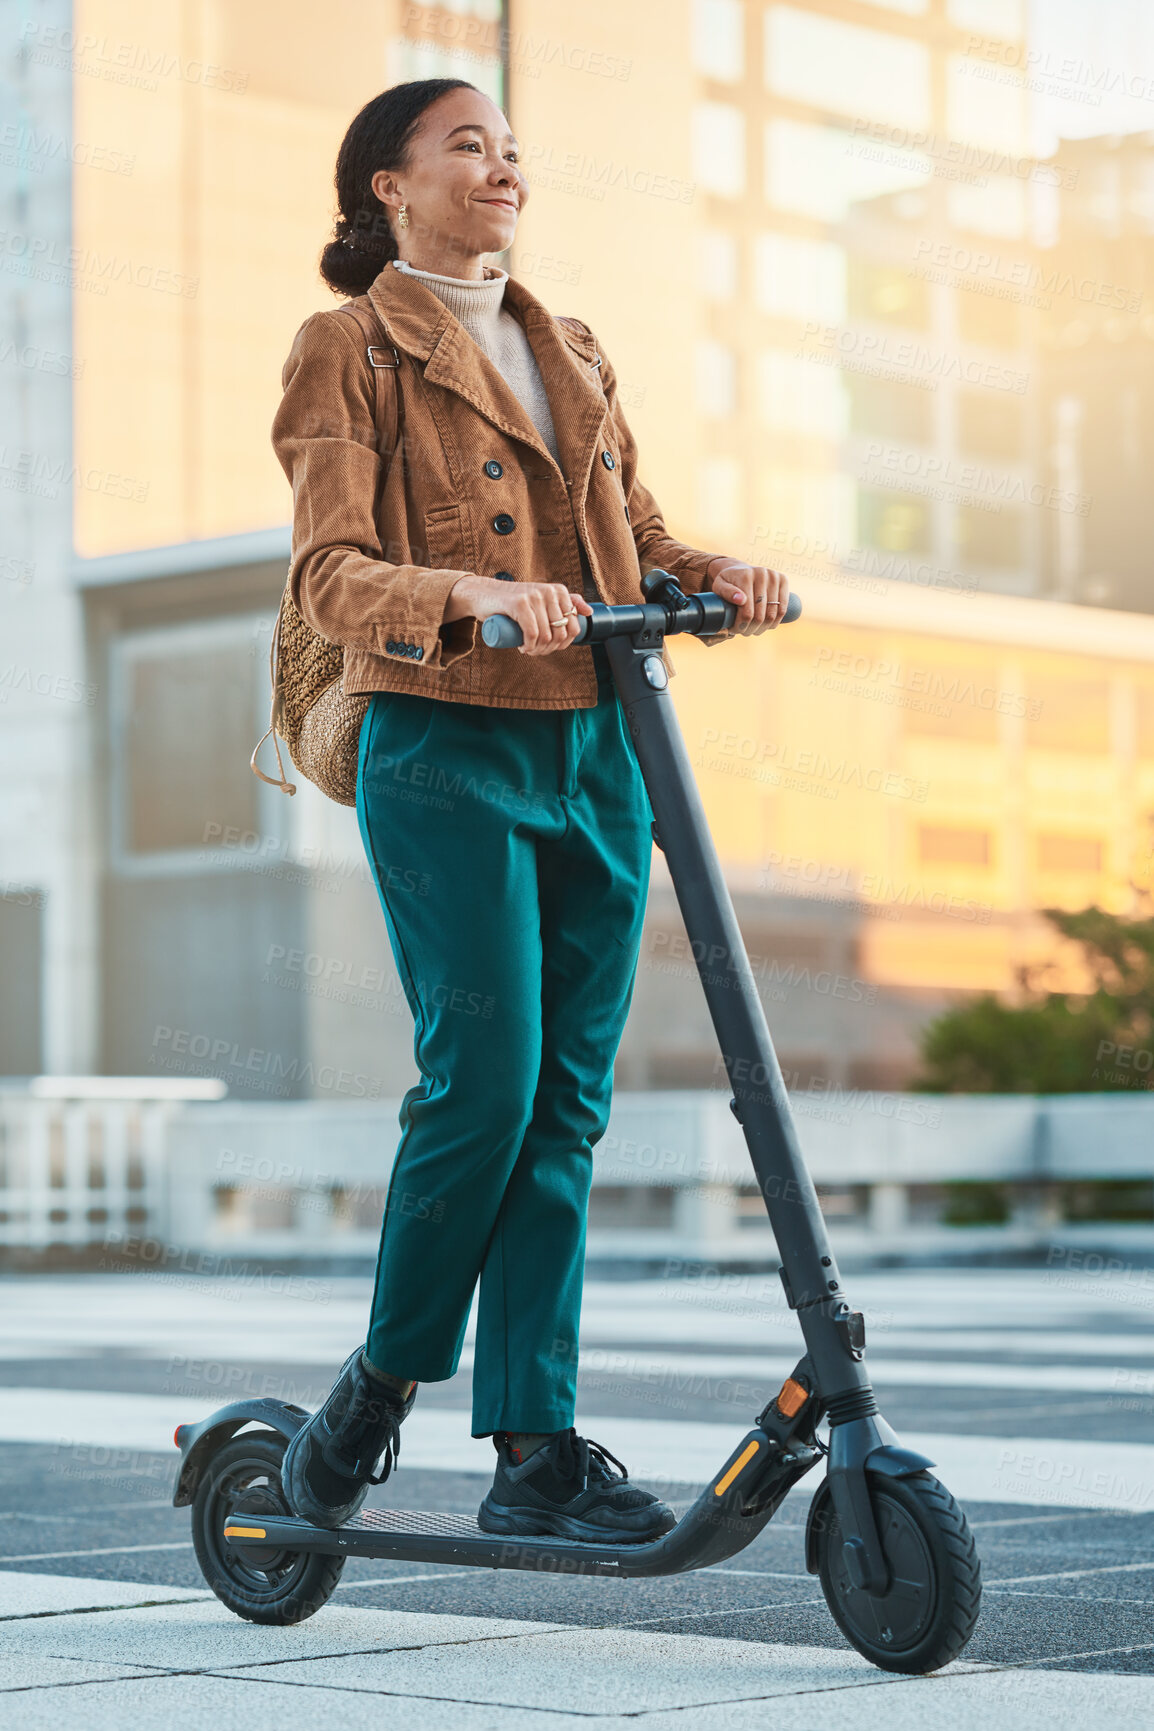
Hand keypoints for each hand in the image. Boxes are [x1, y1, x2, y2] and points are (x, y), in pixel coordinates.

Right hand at [447, 575, 593, 655]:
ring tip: (528, 649)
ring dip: (538, 650)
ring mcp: (534, 596)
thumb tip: (589, 611)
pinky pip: (533, 633)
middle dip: (549, 649)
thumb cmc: (514, 601)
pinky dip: (530, 646)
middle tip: (535, 650)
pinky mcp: (519, 603)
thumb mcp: (542, 599)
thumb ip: (566, 600)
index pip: (574, 626)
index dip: (564, 643)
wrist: (485, 594)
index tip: (549, 647)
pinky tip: (524, 648)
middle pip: (560, 633)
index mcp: (559, 591)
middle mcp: (549, 591)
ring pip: (546, 636)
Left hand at [703, 558, 789, 640]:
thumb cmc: (728, 582)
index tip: (735, 630)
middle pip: (760, 615)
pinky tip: (767, 625)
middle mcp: (762, 574)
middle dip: (751, 628)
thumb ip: (726, 592)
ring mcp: (774, 576)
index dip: (741, 625)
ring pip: (772, 614)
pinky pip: (783, 609)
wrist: (741, 570)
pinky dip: (775, 621)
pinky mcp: (783, 580)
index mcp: (745, 576)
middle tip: (744, 631)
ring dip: (763, 627)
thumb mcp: (719, 586)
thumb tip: (741, 600)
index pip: (747, 611)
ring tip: (754, 630)